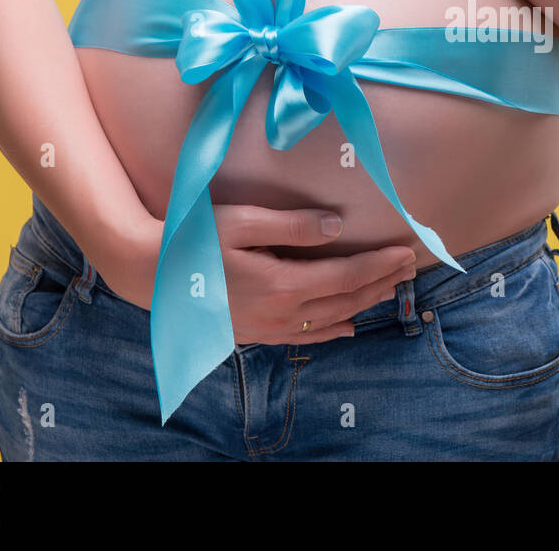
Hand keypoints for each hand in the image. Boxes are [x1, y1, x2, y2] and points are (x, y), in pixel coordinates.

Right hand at [100, 206, 417, 344]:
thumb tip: (336, 226)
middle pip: (346, 299)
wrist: (147, 274)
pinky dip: (332, 332)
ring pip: (331, 320)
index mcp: (284, 282)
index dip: (380, 265)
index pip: (347, 274)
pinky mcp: (255, 333)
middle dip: (382, 283)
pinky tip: (347, 327)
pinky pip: (305, 336)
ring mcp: (268, 327)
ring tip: (390, 290)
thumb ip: (294, 225)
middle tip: (411, 268)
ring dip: (364, 305)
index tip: (406, 252)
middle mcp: (282, 312)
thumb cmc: (194, 239)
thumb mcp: (244, 221)